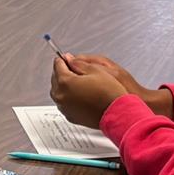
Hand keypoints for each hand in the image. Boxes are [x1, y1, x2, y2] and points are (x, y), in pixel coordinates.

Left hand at [50, 53, 171, 126]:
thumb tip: (69, 59)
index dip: (64, 59)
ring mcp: (65, 108)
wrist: (118, 113)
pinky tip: (80, 94)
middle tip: (73, 68)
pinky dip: (68, 96)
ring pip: (58, 92)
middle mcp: (61, 96)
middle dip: (63, 72)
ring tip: (78, 81)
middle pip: (55, 79)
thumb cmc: (109, 93)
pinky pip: (64, 103)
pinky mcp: (70, 116)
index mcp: (65, 82)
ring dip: (64, 85)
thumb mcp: (95, 70)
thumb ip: (78, 63)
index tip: (68, 58)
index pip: (57, 65)